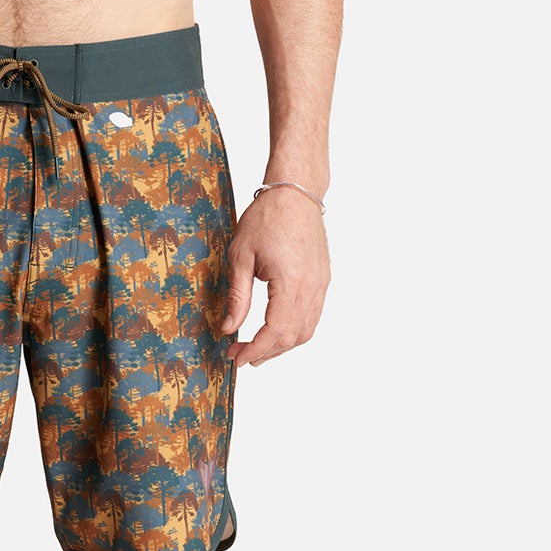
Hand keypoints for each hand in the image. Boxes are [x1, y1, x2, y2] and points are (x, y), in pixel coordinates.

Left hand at [220, 187, 330, 366]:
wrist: (295, 193)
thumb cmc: (266, 218)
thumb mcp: (240, 257)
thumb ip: (237, 296)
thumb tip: (229, 328)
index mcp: (290, 282)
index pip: (275, 331)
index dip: (255, 350)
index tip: (236, 358)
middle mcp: (311, 286)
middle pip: (292, 337)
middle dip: (266, 352)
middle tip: (241, 355)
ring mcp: (320, 284)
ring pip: (306, 330)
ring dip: (282, 345)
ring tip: (258, 349)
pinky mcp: (322, 280)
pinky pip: (312, 316)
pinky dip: (294, 331)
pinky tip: (276, 331)